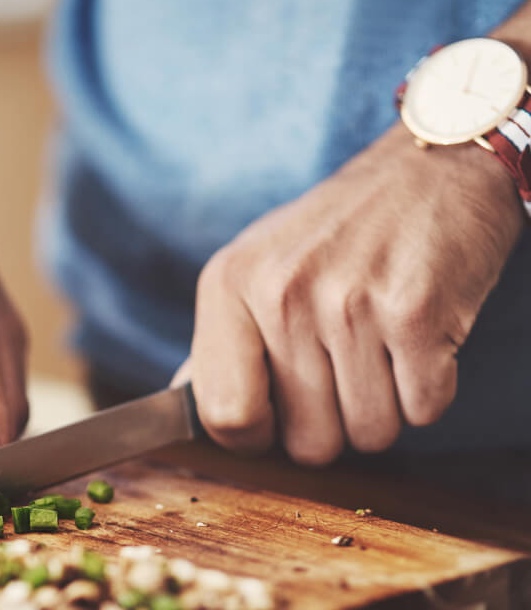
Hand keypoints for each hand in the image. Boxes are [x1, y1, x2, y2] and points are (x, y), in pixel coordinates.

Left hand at [177, 127, 523, 463]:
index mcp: (228, 284)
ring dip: (384, 409)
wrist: (431, 167)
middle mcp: (281, 293)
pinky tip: (418, 340)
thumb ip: (220, 342)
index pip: (224, 416)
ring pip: (370, 434)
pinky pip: (423, 410)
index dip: (255, 437)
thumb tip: (179, 405)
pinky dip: (428, 391)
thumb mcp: (254, 267)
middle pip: (307, 442)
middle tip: (345, 371)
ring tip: (382, 348)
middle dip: (333, 426)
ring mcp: (349, 303)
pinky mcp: (418, 313)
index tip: (277, 418)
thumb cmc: (337, 231)